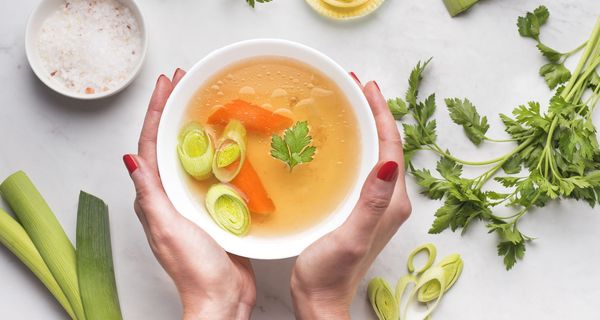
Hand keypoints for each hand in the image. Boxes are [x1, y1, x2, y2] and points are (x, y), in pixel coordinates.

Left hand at [123, 70, 255, 319]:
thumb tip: (131, 160)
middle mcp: (169, 194)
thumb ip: (150, 196)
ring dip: (195, 126)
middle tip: (185, 82)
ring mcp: (192, 199)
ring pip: (191, 154)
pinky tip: (230, 140)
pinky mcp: (214, 206)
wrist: (222, 297)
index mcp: (154, 196)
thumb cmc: (194, 267)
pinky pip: (213, 171)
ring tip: (204, 101)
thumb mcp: (168, 228)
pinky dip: (218, 150)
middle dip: (173, 111)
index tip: (167, 85)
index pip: (150, 144)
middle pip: (169, 143)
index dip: (156, 112)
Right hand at [290, 75, 410, 318]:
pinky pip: (362, 168)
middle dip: (374, 113)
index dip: (381, 114)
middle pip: (386, 146)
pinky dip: (355, 146)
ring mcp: (376, 205)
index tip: (366, 86)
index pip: (392, 146)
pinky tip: (340, 141)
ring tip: (350, 104)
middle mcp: (389, 200)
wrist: (320, 300)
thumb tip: (390, 162)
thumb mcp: (352, 235)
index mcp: (392, 201)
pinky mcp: (361, 209)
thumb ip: (373, 201)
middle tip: (355, 86)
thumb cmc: (331, 272)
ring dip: (365, 127)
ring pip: (375, 155)